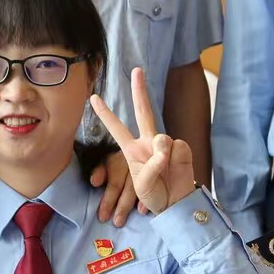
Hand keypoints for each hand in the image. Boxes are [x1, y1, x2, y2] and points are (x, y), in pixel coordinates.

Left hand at [88, 67, 194, 214]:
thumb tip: (162, 150)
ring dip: (160, 156)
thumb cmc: (154, 194)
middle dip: (140, 90)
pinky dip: (174, 159)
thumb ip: (150, 166)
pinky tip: (175, 168)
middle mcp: (148, 142)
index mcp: (131, 150)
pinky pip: (177, 147)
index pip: (116, 128)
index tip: (93, 97)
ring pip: (161, 138)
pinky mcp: (181, 148)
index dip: (105, 113)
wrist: (176, 203)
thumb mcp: (142, 185)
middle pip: (143, 111)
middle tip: (136, 70)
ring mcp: (165, 144)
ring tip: (163, 171)